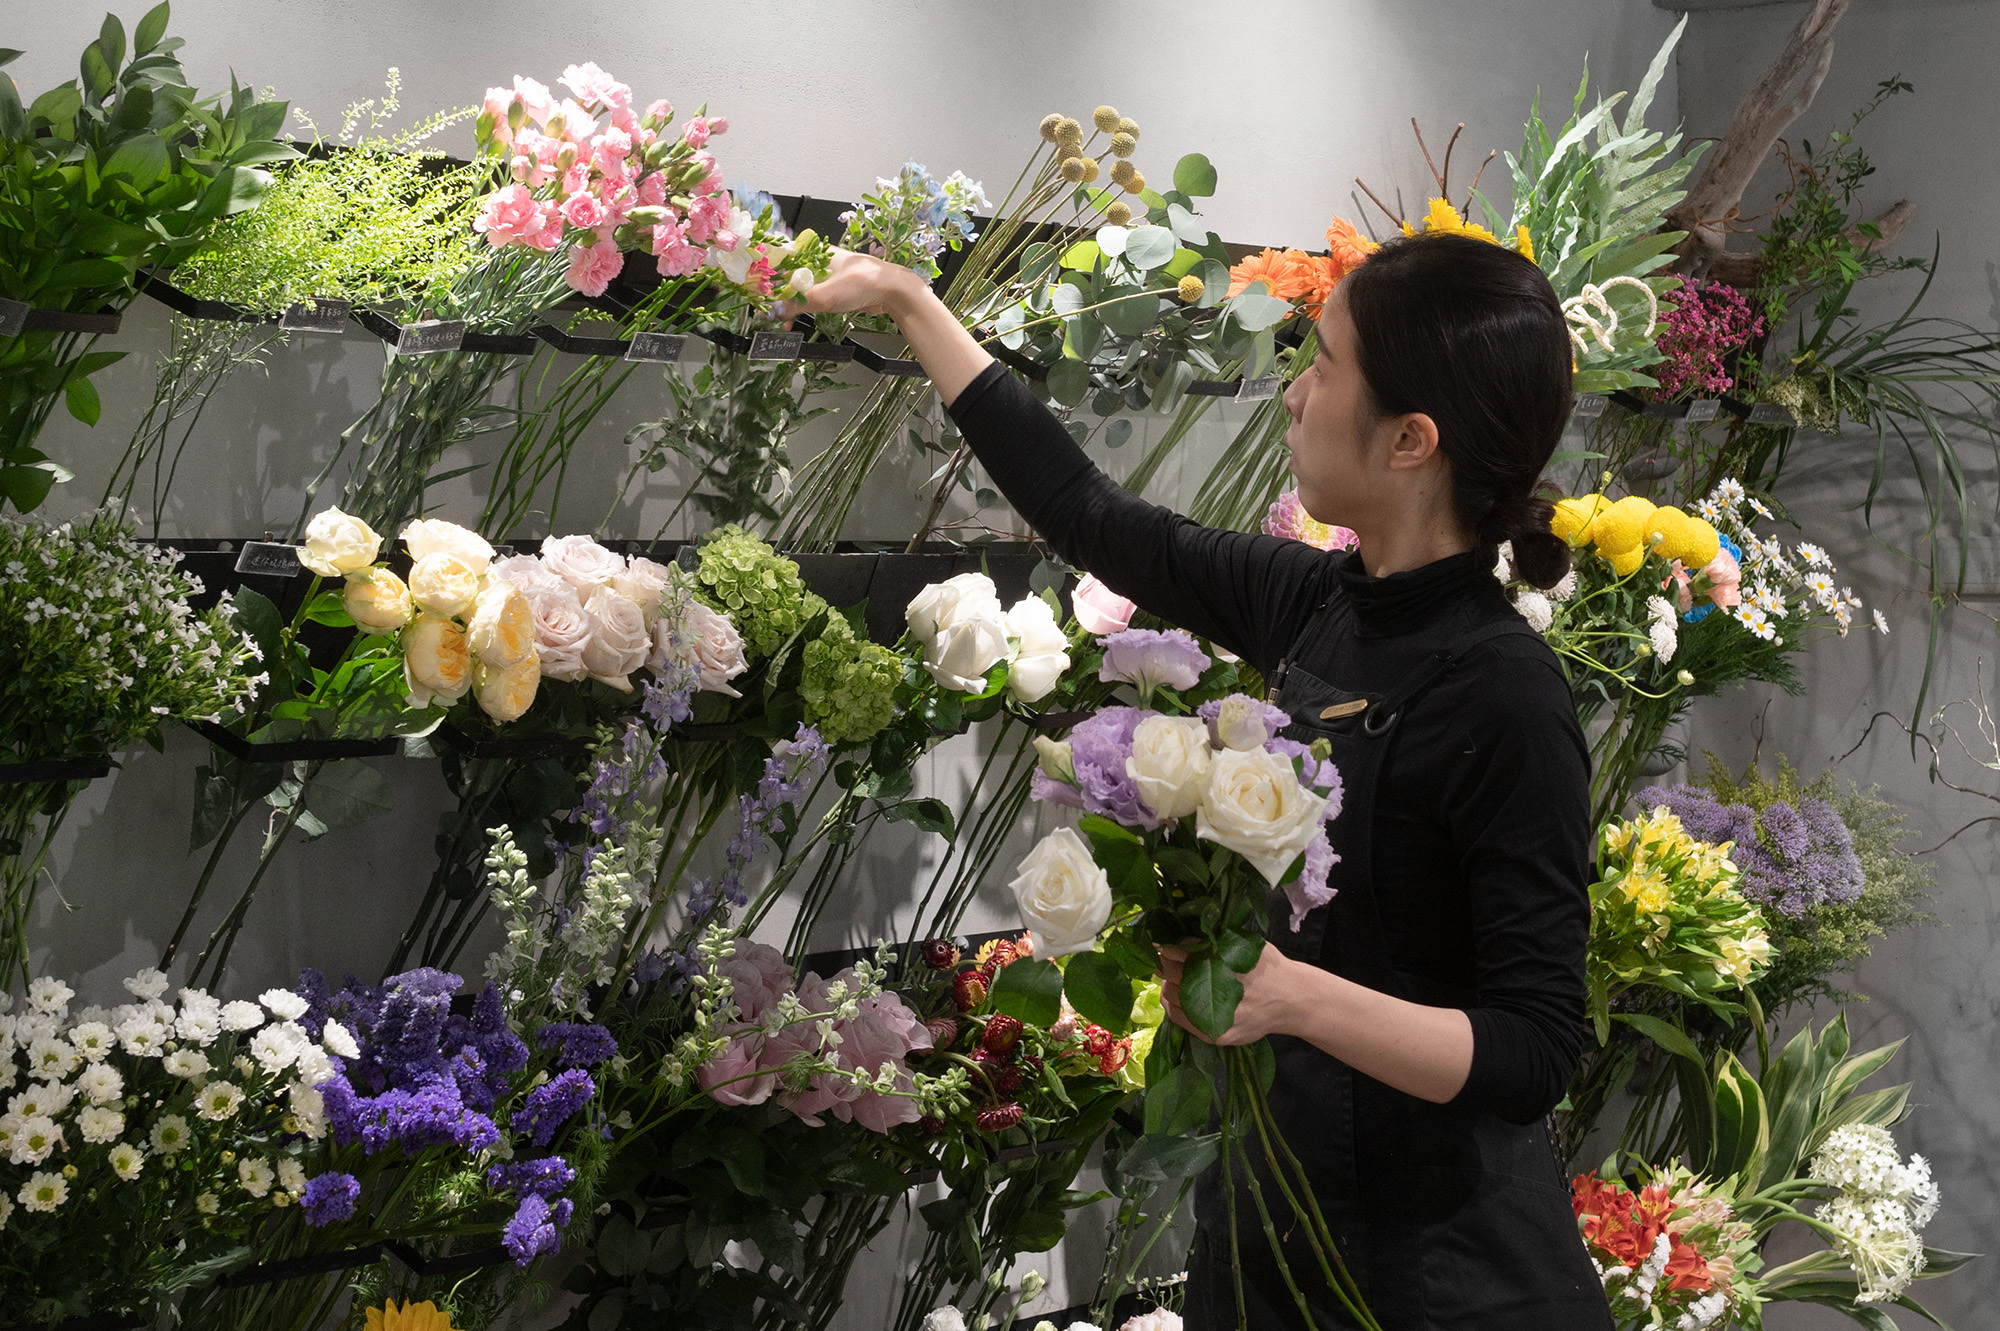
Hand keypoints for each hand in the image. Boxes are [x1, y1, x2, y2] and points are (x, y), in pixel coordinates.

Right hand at [775, 246, 923, 320]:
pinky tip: (794, 322)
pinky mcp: (835, 289)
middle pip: (788, 275)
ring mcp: (827, 275)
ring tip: (779, 320)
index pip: (781, 257)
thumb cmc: (862, 283)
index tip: (754, 286)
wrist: (892, 291)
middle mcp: (818, 261)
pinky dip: (801, 308)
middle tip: (765, 308)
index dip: (766, 270)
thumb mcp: (824, 295)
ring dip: (789, 304)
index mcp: (813, 253)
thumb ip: (798, 303)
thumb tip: (776, 311)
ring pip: (799, 288)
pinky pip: (812, 298)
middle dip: (776, 293)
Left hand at [1157, 941, 1299, 1045]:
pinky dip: (1172, 1006)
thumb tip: (1182, 937)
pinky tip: (1172, 997)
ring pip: (1174, 997)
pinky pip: (1181, 1019)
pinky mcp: (1218, 1034)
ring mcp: (1219, 1014)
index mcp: (1228, 960)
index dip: (1169, 948)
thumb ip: (1218, 940)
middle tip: (1162, 960)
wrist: (1293, 1000)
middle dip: (1164, 965)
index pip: (1184, 951)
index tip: (1162, 945)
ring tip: (1169, 978)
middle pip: (1175, 974)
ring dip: (1167, 985)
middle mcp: (1222, 987)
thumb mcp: (1248, 944)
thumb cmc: (1269, 967)